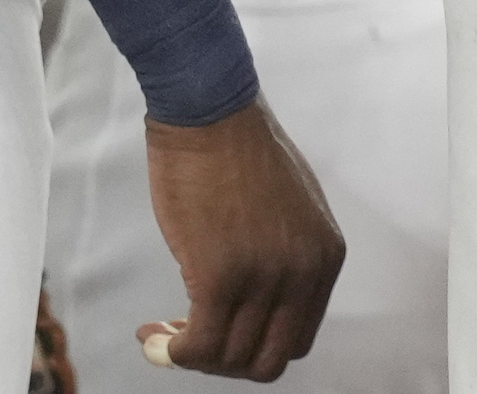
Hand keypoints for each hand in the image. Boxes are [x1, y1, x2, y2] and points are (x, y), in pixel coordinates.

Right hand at [136, 99, 341, 377]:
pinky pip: (197, 346)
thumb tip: (256, 307)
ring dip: (191, 356)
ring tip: (161, 333)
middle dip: (224, 362)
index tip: (218, 330)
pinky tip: (151, 333)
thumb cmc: (239, 153)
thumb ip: (284, 259)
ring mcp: (266, 276)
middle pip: (267, 361)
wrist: (211, 114)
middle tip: (187, 337)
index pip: (297, 339)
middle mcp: (304, 272)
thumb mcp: (287, 212)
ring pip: (230, 360)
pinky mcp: (221, 276)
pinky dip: (170, 352)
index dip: (253, 347)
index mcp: (326, 256)